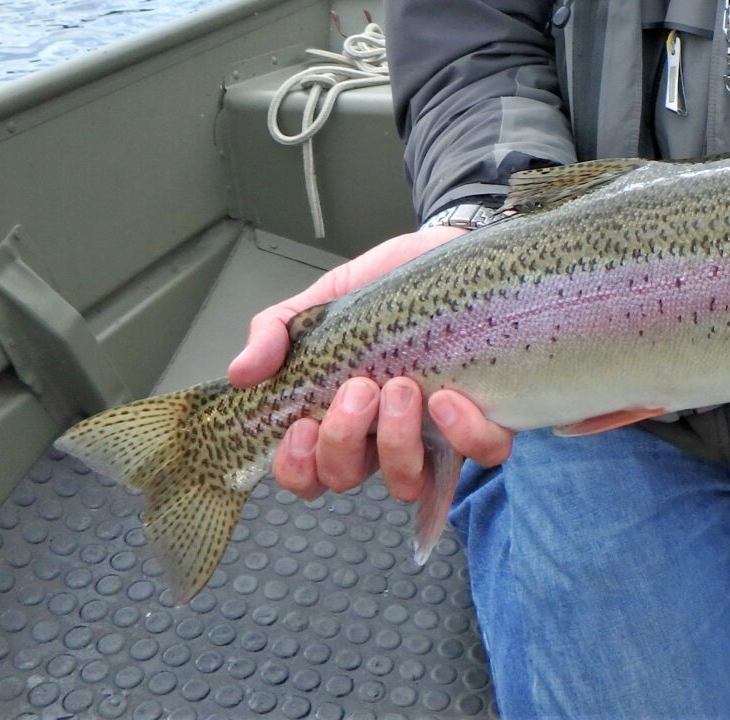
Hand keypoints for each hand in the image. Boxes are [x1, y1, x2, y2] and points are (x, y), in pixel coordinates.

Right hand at [227, 225, 515, 502]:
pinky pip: (481, 454)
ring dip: (398, 443)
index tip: (300, 427)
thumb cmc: (390, 284)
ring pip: (408, 481)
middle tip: (359, 390)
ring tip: (401, 387)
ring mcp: (436, 433)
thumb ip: (278, 331)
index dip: (298, 468)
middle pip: (348, 480)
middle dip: (344, 441)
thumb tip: (241, 373)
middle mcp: (384, 436)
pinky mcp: (487, 418)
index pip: (308, 473)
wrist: (450, 248)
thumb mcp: (325, 299)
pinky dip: (463, 435)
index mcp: (342, 416)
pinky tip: (448, 398)